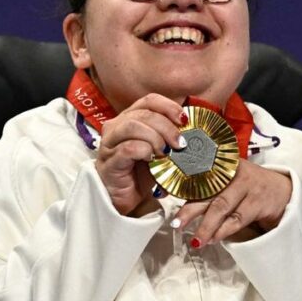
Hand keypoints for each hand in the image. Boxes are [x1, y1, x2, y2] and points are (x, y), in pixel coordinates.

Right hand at [95, 93, 186, 216]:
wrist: (128, 199)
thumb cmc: (143, 172)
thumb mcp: (161, 150)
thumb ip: (171, 137)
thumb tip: (193, 130)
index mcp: (130, 118)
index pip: (149, 100)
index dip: (169, 107)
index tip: (185, 120)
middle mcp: (116, 126)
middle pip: (144, 113)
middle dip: (167, 127)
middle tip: (180, 143)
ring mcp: (109, 143)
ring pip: (133, 126)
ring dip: (156, 138)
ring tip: (166, 152)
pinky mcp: (108, 162)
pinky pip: (128, 148)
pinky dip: (145, 151)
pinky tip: (152, 160)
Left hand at [171, 161, 292, 246]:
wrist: (283, 190)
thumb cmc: (248, 187)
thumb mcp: (230, 180)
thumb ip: (209, 187)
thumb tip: (179, 206)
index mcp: (223, 165)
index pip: (200, 174)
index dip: (182, 185)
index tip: (165, 194)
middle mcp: (235, 172)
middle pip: (208, 192)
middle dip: (190, 210)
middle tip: (176, 224)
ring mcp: (248, 186)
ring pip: (222, 207)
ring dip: (206, 226)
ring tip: (195, 241)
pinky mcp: (259, 201)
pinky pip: (238, 218)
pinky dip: (224, 230)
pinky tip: (214, 239)